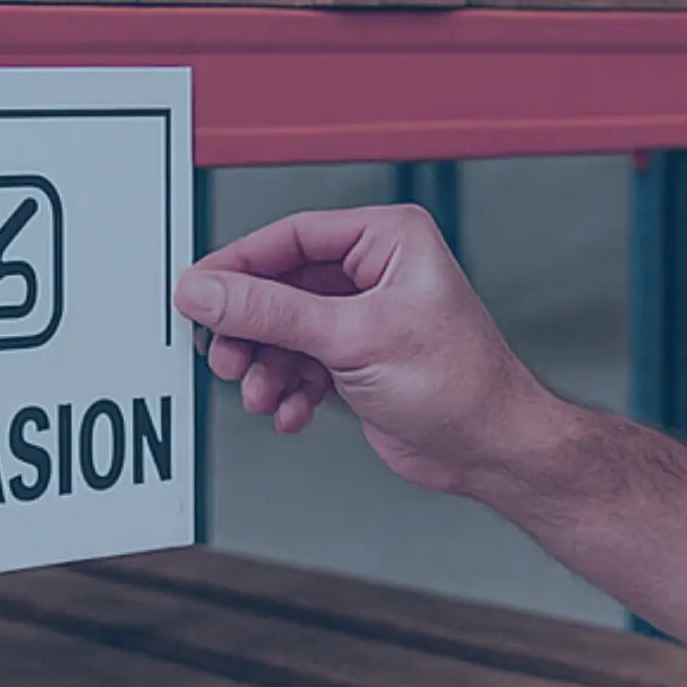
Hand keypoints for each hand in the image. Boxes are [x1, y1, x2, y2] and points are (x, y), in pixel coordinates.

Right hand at [173, 205, 566, 497]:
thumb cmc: (459, 383)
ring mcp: (366, 317)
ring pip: (285, 331)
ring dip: (266, 366)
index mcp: (389, 239)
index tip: (196, 295)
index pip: (291, 236)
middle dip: (250, 329)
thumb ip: (271, 313)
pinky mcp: (359, 359)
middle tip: (224, 357)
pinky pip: (301, 364)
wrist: (490, 449)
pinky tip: (292, 411)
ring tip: (261, 394)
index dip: (237, 267)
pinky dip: (289, 389)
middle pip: (280, 287)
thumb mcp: (353, 339)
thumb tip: (207, 291)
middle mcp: (376, 271)